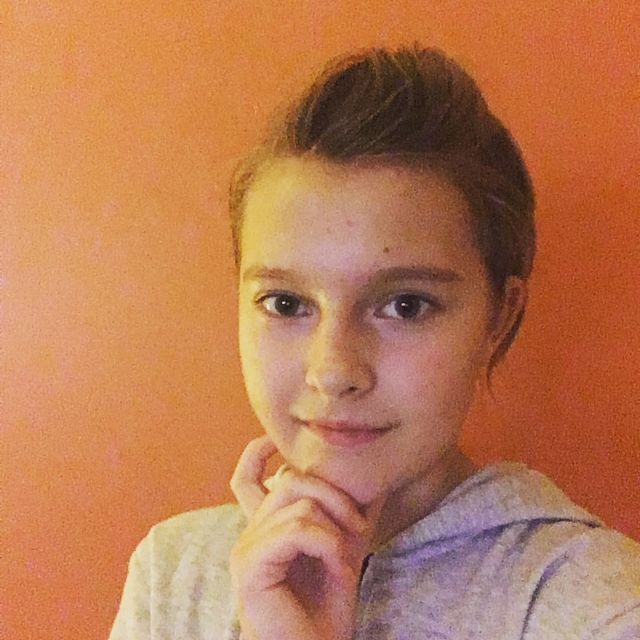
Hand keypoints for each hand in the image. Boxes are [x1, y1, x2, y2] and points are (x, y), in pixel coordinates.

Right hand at [229, 435, 382, 639]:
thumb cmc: (326, 609)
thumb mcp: (345, 548)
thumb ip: (352, 512)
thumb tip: (375, 477)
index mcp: (265, 527)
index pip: (246, 477)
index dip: (258, 453)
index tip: (276, 441)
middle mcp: (250, 532)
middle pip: (289, 480)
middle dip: (334, 494)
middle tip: (358, 527)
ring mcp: (246, 548)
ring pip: (298, 502)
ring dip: (336, 528)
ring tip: (347, 560)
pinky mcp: (250, 566)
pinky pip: (297, 530)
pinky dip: (328, 545)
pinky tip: (339, 570)